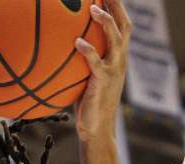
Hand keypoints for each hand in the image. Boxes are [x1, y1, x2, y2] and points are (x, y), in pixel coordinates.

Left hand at [74, 0, 131, 139]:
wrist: (97, 129)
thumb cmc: (88, 104)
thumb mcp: (86, 77)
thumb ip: (81, 61)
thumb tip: (60, 47)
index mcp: (117, 57)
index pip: (121, 26)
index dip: (116, 7)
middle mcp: (120, 59)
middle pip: (123, 25)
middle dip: (116, 5)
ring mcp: (114, 70)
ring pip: (116, 39)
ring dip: (106, 22)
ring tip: (93, 8)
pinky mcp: (104, 82)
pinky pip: (97, 63)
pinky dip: (88, 52)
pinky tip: (77, 43)